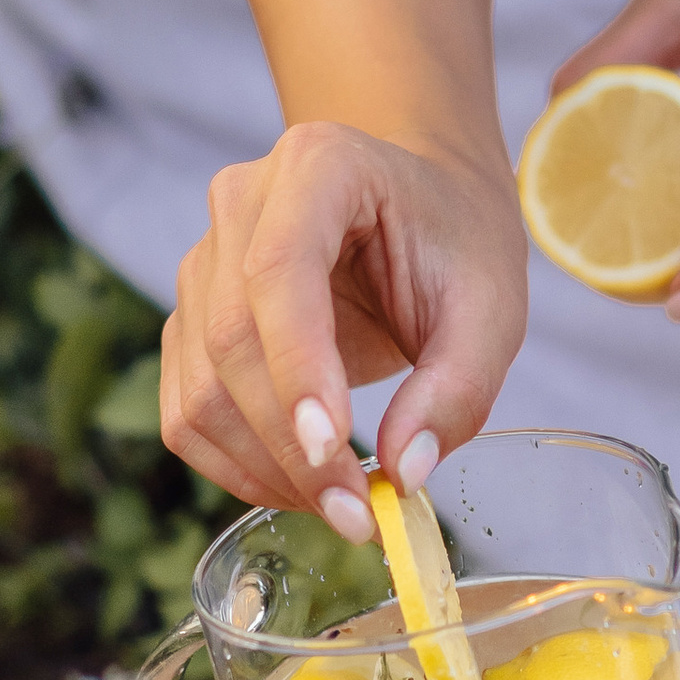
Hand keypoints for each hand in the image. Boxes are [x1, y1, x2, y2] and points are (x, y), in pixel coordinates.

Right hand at [162, 124, 527, 523]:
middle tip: (358, 514)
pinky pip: (187, 410)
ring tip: (341, 507)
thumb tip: (404, 472)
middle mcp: (240, 203)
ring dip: (262, 467)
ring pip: (200, 386)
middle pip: (231, 338)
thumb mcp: (492, 306)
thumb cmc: (456, 240)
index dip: (298, 366)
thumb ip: (458, 386)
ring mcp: (202, 261)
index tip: (336, 450)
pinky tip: (300, 487)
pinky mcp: (191, 319)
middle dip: (289, 444)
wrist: (419, 203)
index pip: (280, 270)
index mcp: (318, 165)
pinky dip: (236, 466)